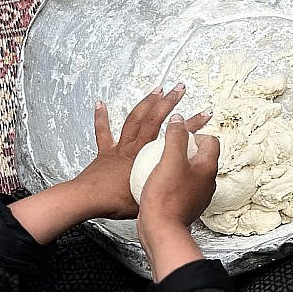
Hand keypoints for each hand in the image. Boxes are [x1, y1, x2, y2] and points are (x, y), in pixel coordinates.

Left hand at [73, 85, 185, 219]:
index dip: (192, 124)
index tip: (203, 114)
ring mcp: (119, 148)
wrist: (88, 199)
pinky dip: (101, 117)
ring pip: (134, 119)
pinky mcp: (104, 153)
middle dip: (169, 102)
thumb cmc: (115, 202)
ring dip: (146, 103)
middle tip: (179, 89)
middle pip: (154, 119)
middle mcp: (134, 148)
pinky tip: (100, 104)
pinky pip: (103, 132)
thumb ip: (161, 190)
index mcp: (147, 159)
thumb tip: (173, 190)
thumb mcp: (147, 199)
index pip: (174, 137)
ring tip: (156, 91)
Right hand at [137, 115, 220, 279]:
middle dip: (185, 149)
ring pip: (191, 172)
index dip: (195, 134)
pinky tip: (157, 182)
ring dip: (178, 165)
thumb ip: (176, 137)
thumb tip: (179, 121)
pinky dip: (172, 180)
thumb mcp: (169, 160)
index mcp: (208, 168)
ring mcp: (198, 195)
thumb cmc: (165, 198)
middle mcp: (208, 182)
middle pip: (201, 156)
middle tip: (167, 150)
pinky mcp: (187, 205)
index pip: (211, 141)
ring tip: (160, 165)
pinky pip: (182, 186)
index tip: (178, 137)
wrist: (161, 229)